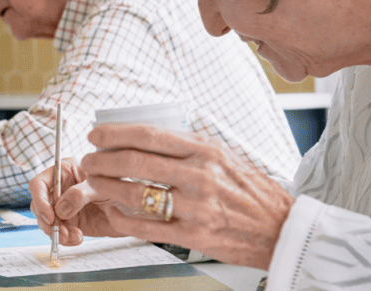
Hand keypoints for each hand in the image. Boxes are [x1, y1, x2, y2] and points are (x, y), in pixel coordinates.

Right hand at [30, 159, 126, 246]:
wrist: (136, 207)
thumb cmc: (121, 187)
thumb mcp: (101, 185)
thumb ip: (80, 194)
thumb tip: (60, 209)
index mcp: (63, 171)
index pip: (39, 184)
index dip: (40, 199)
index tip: (49, 215)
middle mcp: (60, 189)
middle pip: (39, 205)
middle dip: (47, 221)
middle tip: (60, 231)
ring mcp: (64, 207)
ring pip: (46, 222)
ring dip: (56, 232)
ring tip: (73, 236)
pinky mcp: (71, 223)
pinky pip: (59, 234)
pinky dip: (65, 239)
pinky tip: (77, 238)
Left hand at [56, 124, 293, 269]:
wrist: (281, 229)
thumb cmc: (252, 193)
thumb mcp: (226, 158)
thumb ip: (191, 147)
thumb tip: (150, 135)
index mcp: (206, 152)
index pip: (150, 136)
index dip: (115, 134)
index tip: (96, 135)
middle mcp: (200, 176)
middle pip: (135, 162)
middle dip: (102, 160)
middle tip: (88, 160)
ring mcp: (196, 207)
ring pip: (135, 193)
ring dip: (106, 187)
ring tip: (93, 183)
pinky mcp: (193, 235)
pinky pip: (145, 226)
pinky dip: (122, 218)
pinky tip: (112, 212)